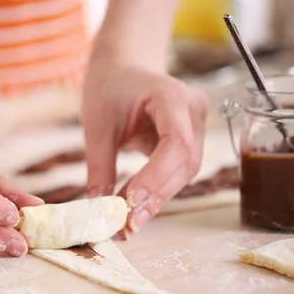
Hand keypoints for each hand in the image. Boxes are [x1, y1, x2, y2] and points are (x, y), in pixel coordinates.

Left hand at [82, 62, 208, 234]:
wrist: (121, 69)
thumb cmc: (109, 88)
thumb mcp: (97, 125)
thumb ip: (100, 166)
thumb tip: (99, 209)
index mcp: (171, 95)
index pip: (176, 143)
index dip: (156, 177)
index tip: (130, 204)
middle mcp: (193, 110)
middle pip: (185, 162)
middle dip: (156, 196)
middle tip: (128, 224)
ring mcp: (196, 125)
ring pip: (185, 171)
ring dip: (158, 198)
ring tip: (129, 221)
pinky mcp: (190, 139)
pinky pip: (178, 170)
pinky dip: (158, 190)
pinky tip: (136, 207)